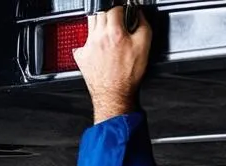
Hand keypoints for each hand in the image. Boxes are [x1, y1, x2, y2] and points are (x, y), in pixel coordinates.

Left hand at [73, 8, 152, 124]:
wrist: (114, 96)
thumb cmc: (128, 78)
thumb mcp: (144, 49)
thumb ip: (143, 27)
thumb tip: (139, 15)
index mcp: (114, 32)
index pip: (114, 7)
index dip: (121, 9)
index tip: (124, 13)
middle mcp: (98, 35)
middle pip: (99, 11)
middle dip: (109, 14)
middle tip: (117, 24)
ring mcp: (88, 44)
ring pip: (90, 22)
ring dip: (99, 24)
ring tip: (109, 35)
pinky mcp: (81, 55)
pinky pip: (82, 41)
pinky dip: (90, 41)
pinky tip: (99, 49)